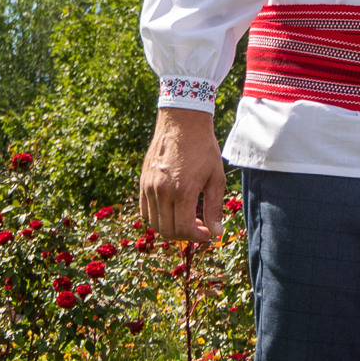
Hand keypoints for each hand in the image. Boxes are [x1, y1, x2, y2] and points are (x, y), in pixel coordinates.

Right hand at [138, 108, 228, 244]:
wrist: (182, 123)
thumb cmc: (203, 149)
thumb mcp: (215, 177)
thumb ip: (214, 208)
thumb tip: (217, 232)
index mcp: (183, 191)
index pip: (183, 229)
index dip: (196, 237)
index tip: (207, 234)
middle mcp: (162, 191)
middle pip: (167, 230)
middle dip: (185, 236)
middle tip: (199, 228)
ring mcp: (149, 187)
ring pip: (154, 223)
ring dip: (170, 228)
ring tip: (187, 219)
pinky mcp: (142, 182)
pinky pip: (144, 210)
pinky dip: (157, 218)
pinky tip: (172, 211)